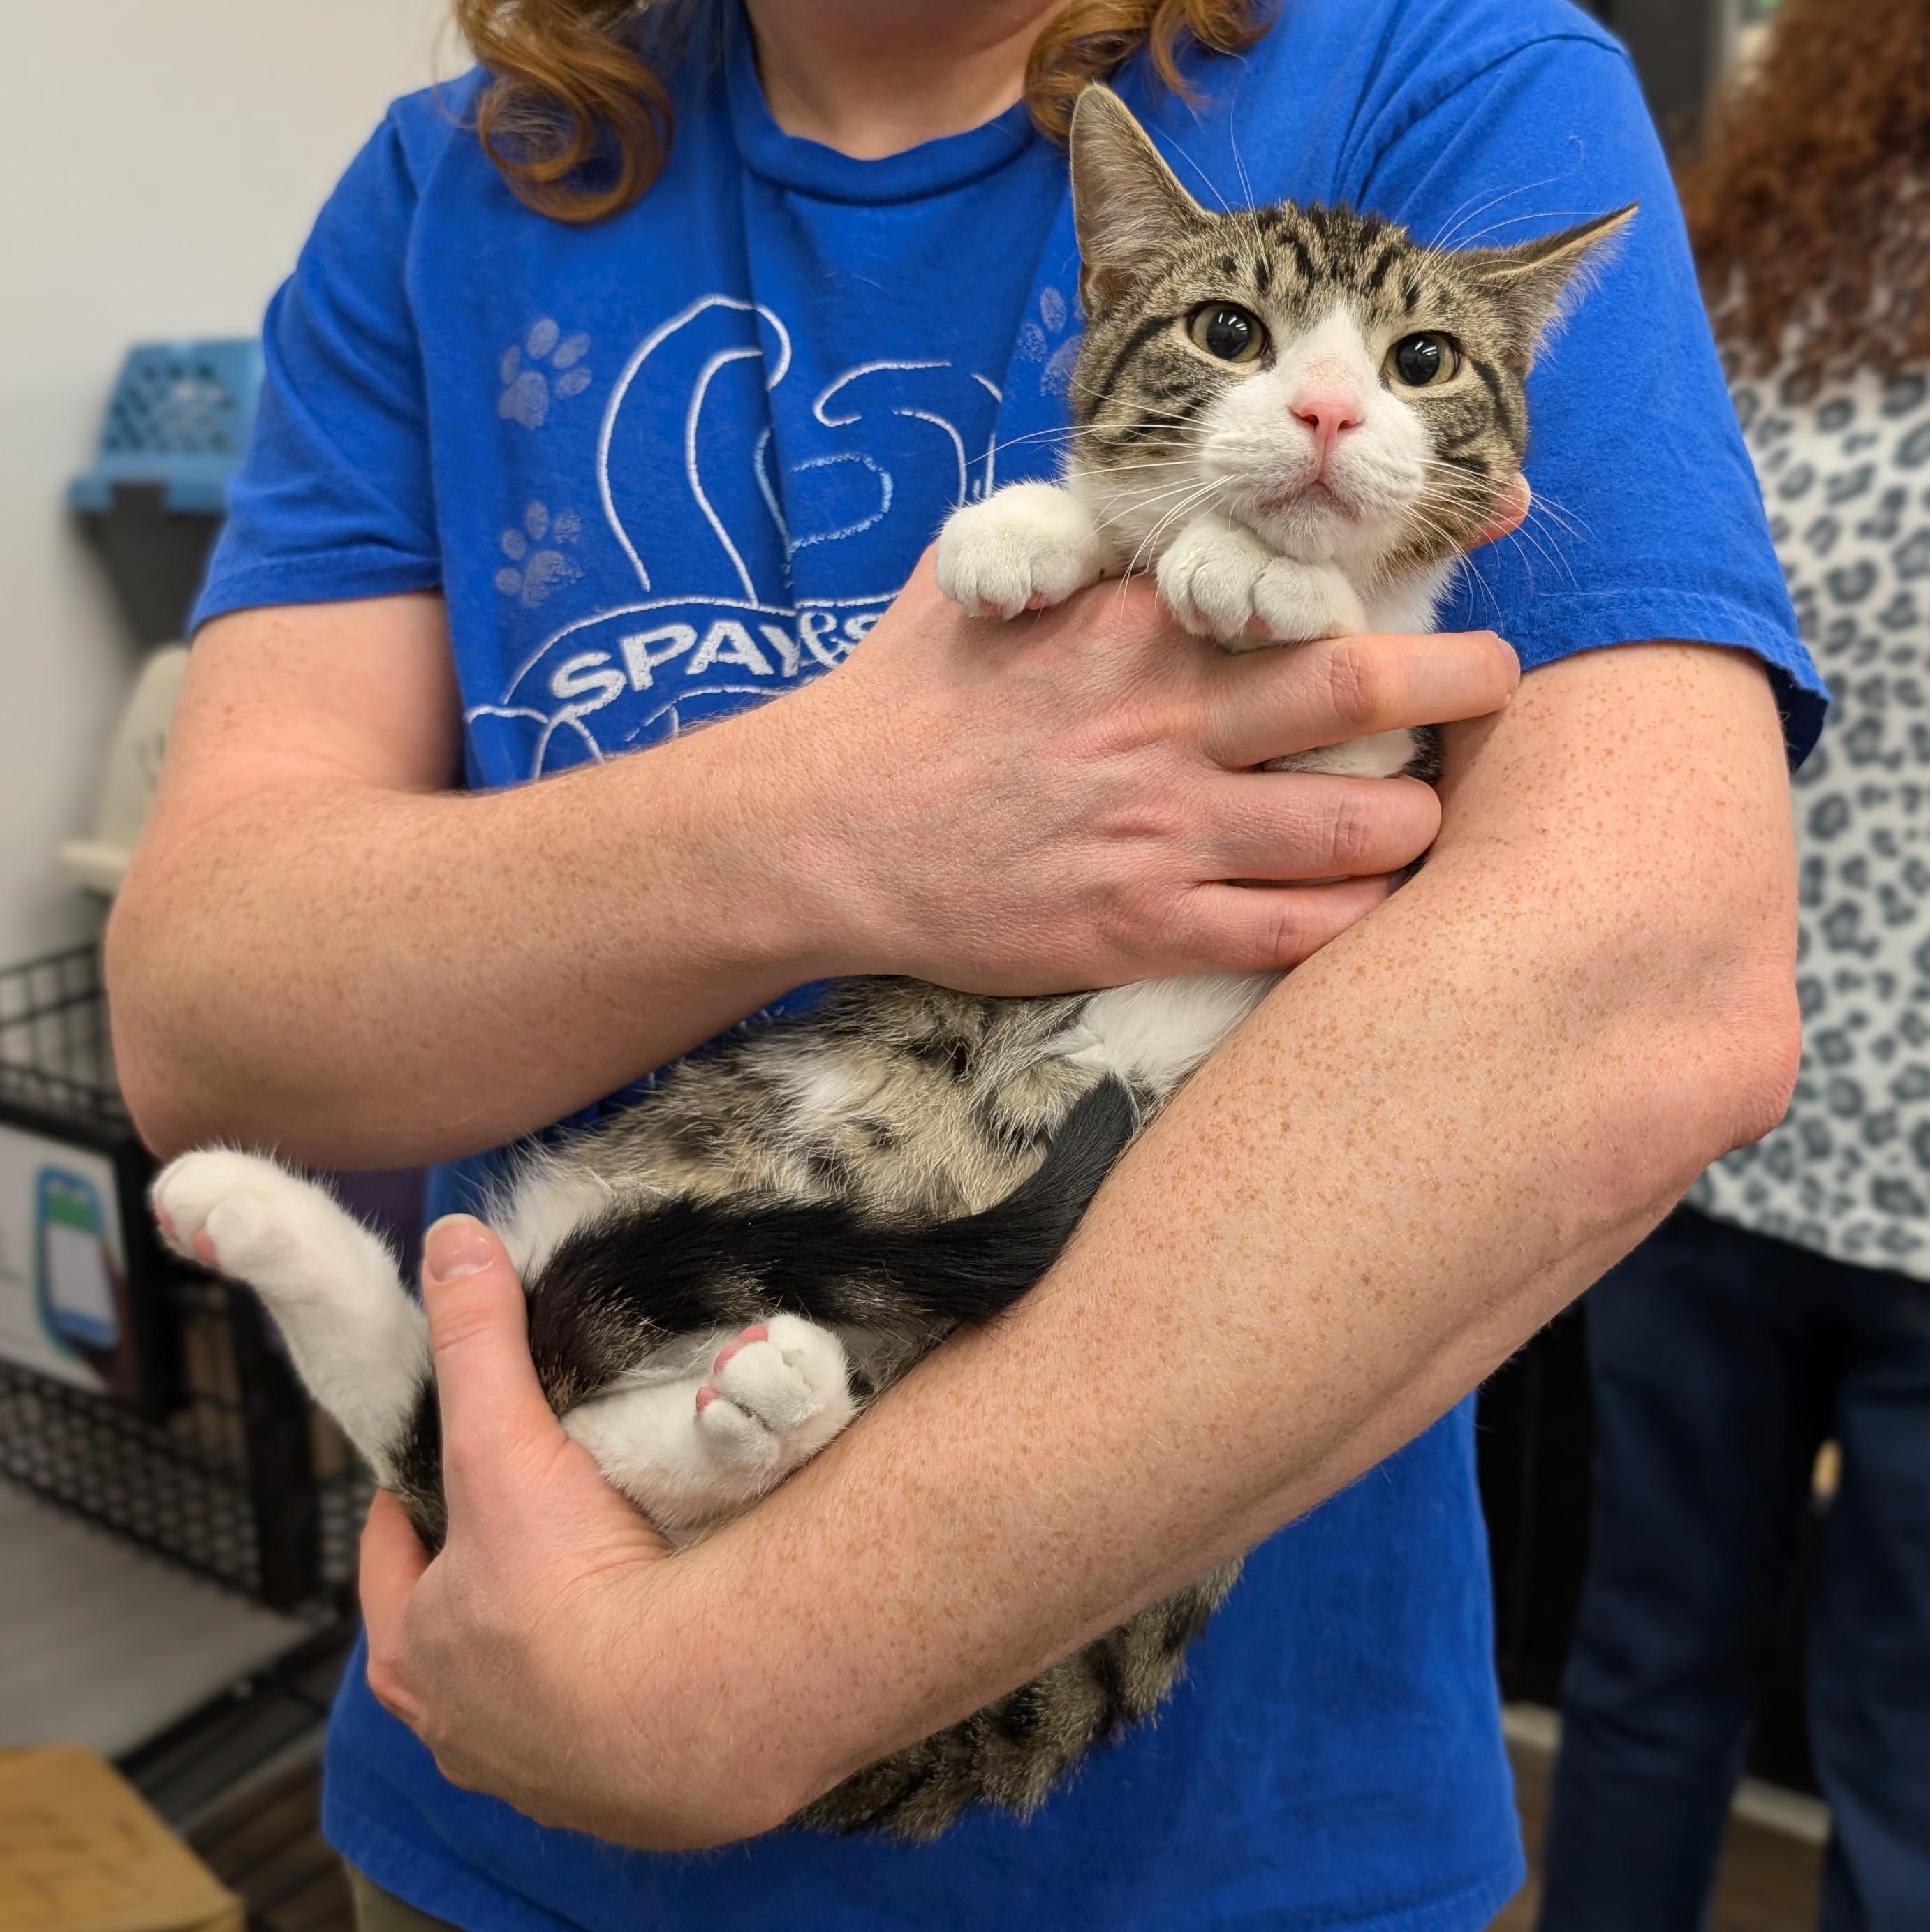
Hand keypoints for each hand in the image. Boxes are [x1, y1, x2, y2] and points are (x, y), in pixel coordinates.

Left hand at [358, 1217, 771, 1848]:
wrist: (680, 1713)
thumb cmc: (569, 1593)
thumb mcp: (505, 1445)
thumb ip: (480, 1342)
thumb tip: (452, 1239)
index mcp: (417, 1653)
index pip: (393, 1570)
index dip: (410, 1516)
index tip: (430, 1478)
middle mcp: (464, 1727)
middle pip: (456, 1640)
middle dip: (483, 1585)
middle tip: (528, 1525)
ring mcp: (543, 1770)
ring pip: (529, 1695)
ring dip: (553, 1647)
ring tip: (599, 1586)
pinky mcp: (627, 1790)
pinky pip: (613, 1729)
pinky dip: (627, 1688)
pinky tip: (659, 1651)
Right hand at [762, 503, 1522, 995]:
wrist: (818, 833)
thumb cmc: (901, 700)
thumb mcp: (981, 578)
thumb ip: (1077, 533)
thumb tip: (1136, 492)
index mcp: (1132, 619)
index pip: (1300, 573)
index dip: (1408, 559)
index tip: (1477, 536)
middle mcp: (1163, 717)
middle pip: (1364, 688)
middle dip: (1465, 682)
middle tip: (1504, 683)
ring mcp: (1158, 829)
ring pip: (1353, 825)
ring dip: (1418, 819)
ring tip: (1430, 814)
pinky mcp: (1139, 926)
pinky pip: (1292, 932)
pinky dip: (1354, 918)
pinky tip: (1370, 905)